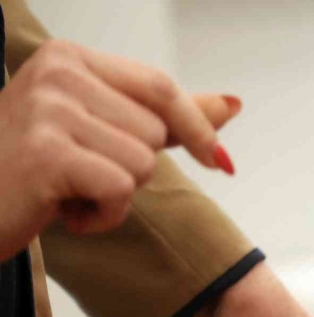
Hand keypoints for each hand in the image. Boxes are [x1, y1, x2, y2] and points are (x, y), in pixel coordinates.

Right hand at [0, 39, 240, 260]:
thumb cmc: (36, 171)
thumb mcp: (102, 130)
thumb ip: (164, 115)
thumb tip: (232, 104)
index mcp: (70, 58)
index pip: (160, 86)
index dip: (196, 126)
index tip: (220, 160)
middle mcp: (57, 73)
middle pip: (154, 131)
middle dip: (134, 168)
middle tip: (84, 175)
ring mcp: (49, 110)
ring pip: (142, 162)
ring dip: (116, 195)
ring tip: (70, 192)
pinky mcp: (48, 153)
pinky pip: (120, 190)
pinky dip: (104, 217)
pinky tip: (64, 213)